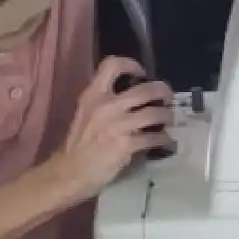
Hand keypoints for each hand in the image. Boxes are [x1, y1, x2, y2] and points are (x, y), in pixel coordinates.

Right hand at [49, 57, 173, 205]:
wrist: (68, 173)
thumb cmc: (78, 144)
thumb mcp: (86, 113)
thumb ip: (106, 102)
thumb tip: (135, 97)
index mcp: (93, 95)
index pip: (112, 65)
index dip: (132, 64)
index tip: (142, 73)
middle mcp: (106, 106)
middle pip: (146, 89)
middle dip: (163, 92)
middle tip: (168, 97)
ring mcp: (117, 125)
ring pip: (155, 113)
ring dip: (167, 116)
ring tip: (169, 120)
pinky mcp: (126, 145)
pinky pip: (154, 138)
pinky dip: (164, 139)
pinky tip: (166, 142)